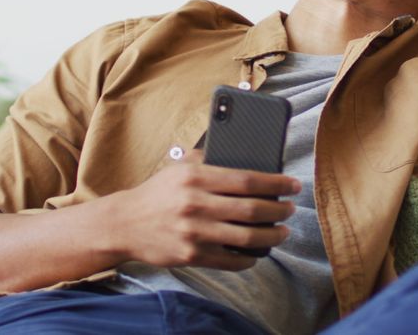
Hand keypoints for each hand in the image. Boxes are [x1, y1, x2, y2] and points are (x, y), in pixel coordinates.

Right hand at [104, 149, 299, 270]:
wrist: (124, 224)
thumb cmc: (157, 193)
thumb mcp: (179, 167)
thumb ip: (209, 159)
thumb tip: (244, 157)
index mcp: (196, 177)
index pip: (248, 180)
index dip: (277, 183)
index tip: (293, 185)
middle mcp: (196, 204)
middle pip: (252, 209)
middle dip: (280, 210)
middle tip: (290, 209)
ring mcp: (194, 233)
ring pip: (247, 237)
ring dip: (272, 236)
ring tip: (282, 231)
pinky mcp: (191, 256)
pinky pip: (231, 260)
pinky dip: (250, 257)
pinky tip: (258, 252)